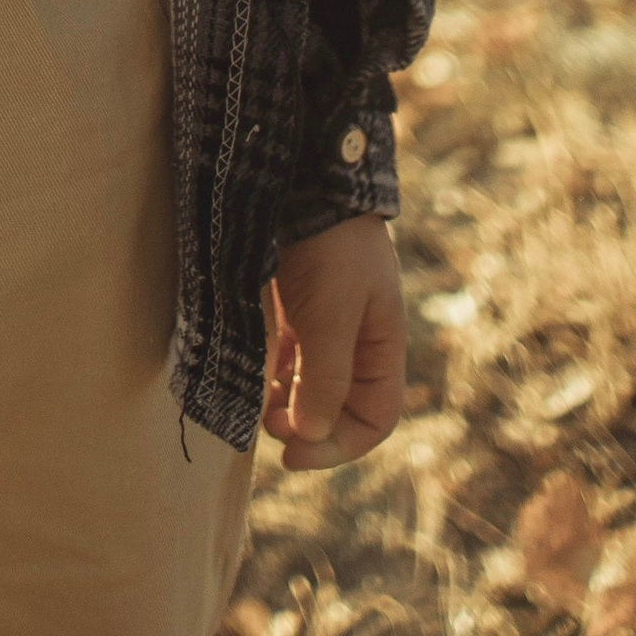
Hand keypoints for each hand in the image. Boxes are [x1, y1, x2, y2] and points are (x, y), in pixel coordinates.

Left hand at [260, 214, 406, 469]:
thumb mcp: (332, 317)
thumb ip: (326, 378)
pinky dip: (272, 373)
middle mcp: (356, 340)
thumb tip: (311, 433)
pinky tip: (253, 375)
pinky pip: (286, 355)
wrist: (305, 181)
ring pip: (308, 384)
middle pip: (338, 407)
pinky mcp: (293, 305)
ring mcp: (324, 322)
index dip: (338, 446)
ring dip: (285, 403)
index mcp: (381, 346)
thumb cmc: (330, 250)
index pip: (374, 419)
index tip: (293, 455)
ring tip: (258, 406)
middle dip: (305, 426)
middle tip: (268, 426)